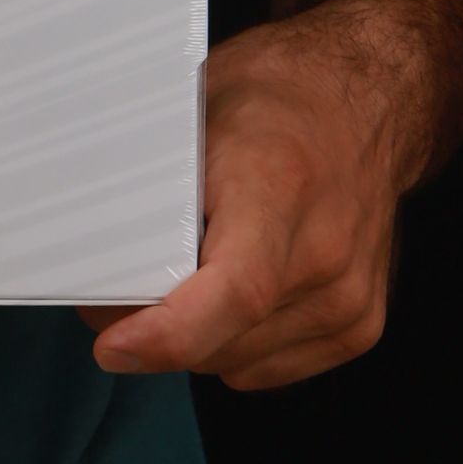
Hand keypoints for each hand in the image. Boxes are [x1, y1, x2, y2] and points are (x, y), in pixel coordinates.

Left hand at [78, 3, 413, 390]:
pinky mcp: (360, 326)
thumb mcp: (195, 109)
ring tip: (188, 269)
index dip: (166, 333)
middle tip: (114, 287)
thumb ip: (152, 186)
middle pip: (220, 339)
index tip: (113, 345)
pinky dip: (234, 343)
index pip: (234, 289)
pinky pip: (267, 368)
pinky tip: (230, 288)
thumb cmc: (278, 94)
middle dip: (152, 328)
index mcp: (280, 187)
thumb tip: (90, 249)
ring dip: (196, 337)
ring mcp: (350, 298)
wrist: (372, 102)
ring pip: (236, 363)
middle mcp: (325, 252)